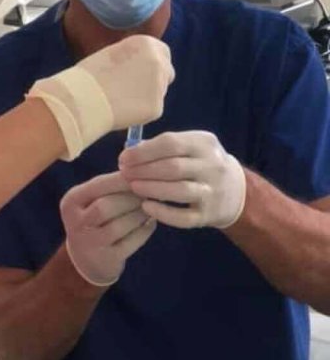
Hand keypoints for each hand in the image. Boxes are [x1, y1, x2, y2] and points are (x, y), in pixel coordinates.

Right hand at [60, 172, 156, 286]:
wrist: (85, 259)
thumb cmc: (93, 220)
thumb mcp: (90, 201)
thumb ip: (109, 186)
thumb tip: (140, 171)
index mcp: (71, 202)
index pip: (98, 185)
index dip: (123, 179)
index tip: (142, 175)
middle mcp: (76, 222)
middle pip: (106, 206)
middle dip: (131, 198)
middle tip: (150, 193)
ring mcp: (90, 243)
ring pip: (119, 225)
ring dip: (139, 214)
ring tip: (151, 207)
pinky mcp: (106, 259)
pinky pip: (130, 242)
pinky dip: (144, 231)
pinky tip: (150, 223)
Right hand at [78, 35, 174, 130]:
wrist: (83, 98)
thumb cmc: (89, 75)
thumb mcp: (113, 54)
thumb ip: (132, 58)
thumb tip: (137, 68)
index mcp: (146, 44)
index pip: (163, 52)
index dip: (154, 62)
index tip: (143, 71)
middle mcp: (158, 62)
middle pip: (167, 72)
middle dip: (156, 80)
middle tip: (136, 90)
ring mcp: (160, 85)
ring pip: (159, 93)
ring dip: (147, 96)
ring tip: (121, 101)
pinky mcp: (157, 107)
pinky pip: (153, 110)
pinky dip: (142, 112)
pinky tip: (123, 111)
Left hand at [119, 130, 245, 229]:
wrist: (236, 191)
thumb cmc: (201, 164)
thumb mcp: (191, 146)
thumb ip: (163, 146)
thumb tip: (130, 151)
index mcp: (204, 144)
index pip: (171, 143)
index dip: (144, 152)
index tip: (123, 158)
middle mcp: (212, 166)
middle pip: (173, 167)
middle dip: (144, 170)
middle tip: (124, 173)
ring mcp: (212, 192)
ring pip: (180, 190)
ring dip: (152, 188)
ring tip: (132, 186)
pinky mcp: (208, 215)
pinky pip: (184, 216)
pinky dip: (163, 212)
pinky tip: (146, 206)